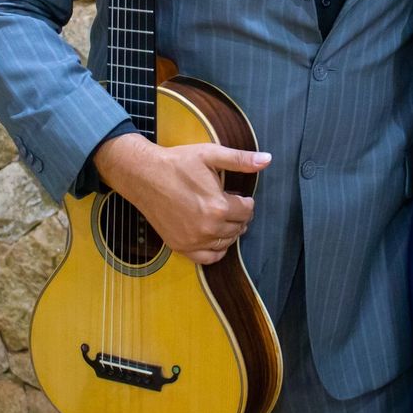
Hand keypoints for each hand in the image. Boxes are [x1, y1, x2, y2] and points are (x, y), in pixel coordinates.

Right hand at [93, 132, 270, 264]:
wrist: (144, 176)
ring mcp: (193, 240)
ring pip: (226, 242)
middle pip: (238, 228)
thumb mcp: (211, 155)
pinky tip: (215, 237)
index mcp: (218, 207)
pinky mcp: (180, 246)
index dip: (246, 201)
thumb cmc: (178, 163)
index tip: (237, 195)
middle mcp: (208, 228)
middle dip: (238, 216)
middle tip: (229, 204)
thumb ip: (241, 160)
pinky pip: (208, 258)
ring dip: (229, 230)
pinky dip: (216, 250)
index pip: (247, 211)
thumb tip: (267, 159)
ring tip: (221, 216)